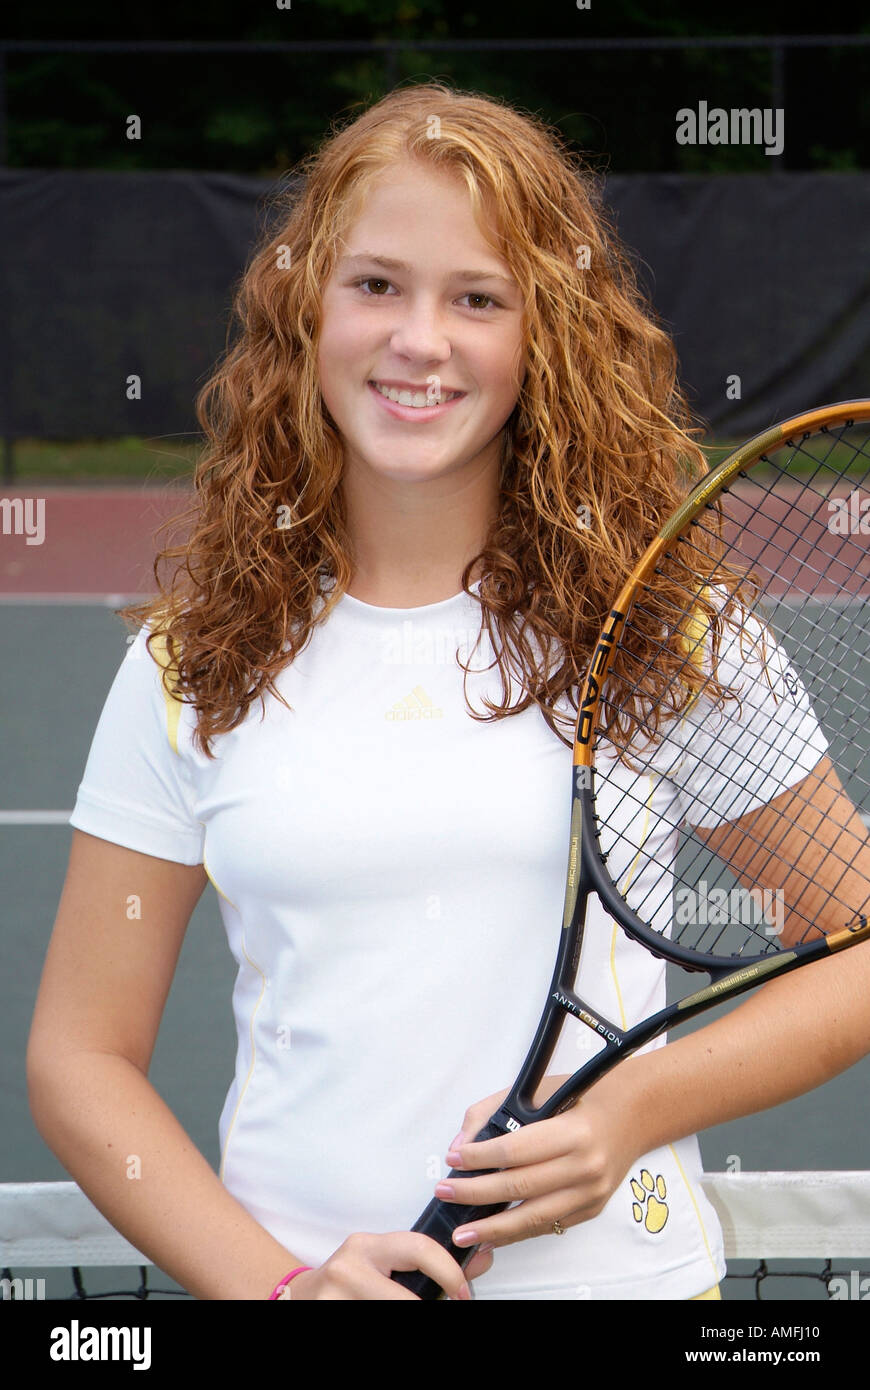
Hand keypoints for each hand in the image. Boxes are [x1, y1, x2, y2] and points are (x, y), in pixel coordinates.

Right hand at [288, 1231, 493, 1299]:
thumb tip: (482, 1257)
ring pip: (395, 1310)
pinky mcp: (331, 1313)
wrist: (301, 1299)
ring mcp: (337, 1298)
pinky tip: (387, 1311)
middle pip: (408, 1299)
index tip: (464, 1293)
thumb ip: (430, 1261)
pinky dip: (390, 1317)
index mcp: (368, 1247)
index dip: (450, 1272)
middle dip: (432, 1305)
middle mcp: (350, 1268)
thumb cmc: (349, 1281)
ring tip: (416, 1302)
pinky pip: (374, 1321)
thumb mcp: (385, 1263)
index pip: (420, 1248)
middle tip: (449, 1305)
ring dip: (412, 1310)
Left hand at [435, 1073, 640, 1253]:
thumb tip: (461, 1144)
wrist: (634, 1113)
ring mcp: (590, 1193)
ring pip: (533, 1218)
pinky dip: (518, 1232)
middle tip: (446, 1192)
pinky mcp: (590, 1209)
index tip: (453, 1158)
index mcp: (572, 1132)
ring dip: (493, 1227)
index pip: (514, 1151)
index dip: (479, 1157)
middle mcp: (584, 1166)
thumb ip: (493, 1110)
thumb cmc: (585, 1095)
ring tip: (463, 1231)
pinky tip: (493, 1234)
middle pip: (519, 1187)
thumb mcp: (539, 1090)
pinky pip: (548, 1226)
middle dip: (475, 1193)